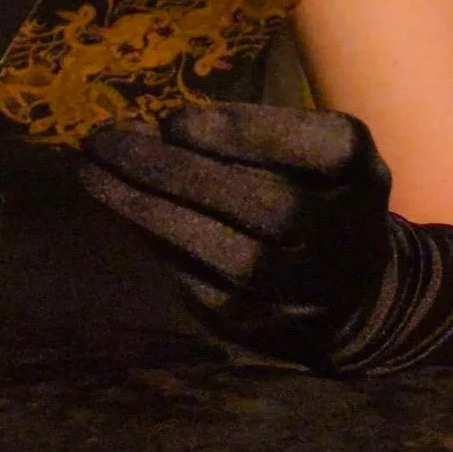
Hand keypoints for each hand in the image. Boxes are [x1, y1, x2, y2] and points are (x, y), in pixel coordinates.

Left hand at [81, 104, 452, 374]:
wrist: (359, 296)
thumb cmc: (316, 193)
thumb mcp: (312, 147)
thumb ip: (251, 130)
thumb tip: (157, 128)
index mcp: (361, 174)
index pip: (320, 149)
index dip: (246, 134)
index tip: (174, 119)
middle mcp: (347, 237)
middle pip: (272, 206)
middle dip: (181, 171)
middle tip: (106, 140)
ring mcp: (309, 293)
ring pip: (232, 257)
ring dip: (151, 212)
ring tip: (92, 174)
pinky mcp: (267, 332)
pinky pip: (206, 288)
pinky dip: (158, 247)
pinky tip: (119, 212)